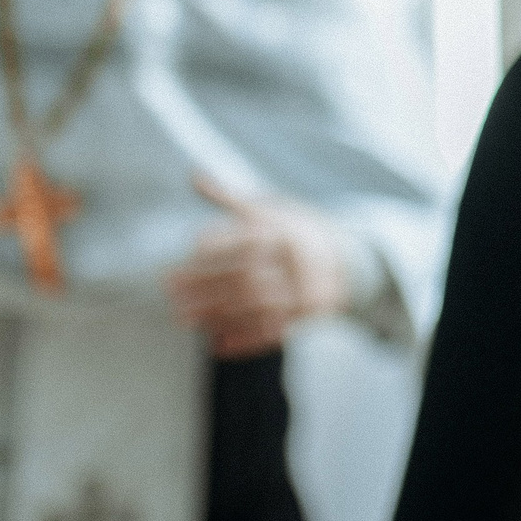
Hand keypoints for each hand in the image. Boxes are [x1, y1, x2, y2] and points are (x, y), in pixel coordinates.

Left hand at [166, 175, 352, 359]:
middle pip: (241, 277)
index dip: (211, 249)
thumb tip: (194, 177)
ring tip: (185, 319)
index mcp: (283, 230)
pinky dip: (244, 340)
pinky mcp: (309, 313)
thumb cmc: (296, 232)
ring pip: (254, 306)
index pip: (241, 241)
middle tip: (169, 294)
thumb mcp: (271, 208)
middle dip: (202, 288)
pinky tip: (217, 344)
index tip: (185, 257)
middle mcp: (295, 260)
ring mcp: (305, 288)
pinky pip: (274, 329)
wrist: (350, 260)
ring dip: (216, 316)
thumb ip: (231, 199)